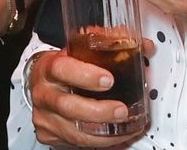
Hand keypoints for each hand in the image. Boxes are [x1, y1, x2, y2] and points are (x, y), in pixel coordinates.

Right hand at [28, 50, 145, 147]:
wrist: (42, 85)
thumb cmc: (63, 68)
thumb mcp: (78, 51)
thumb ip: (109, 46)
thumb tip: (144, 46)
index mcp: (49, 68)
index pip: (62, 69)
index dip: (85, 75)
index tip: (108, 80)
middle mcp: (44, 93)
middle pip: (67, 106)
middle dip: (99, 111)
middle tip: (122, 110)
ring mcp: (45, 117)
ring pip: (73, 131)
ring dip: (103, 133)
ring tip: (125, 126)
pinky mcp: (50, 135)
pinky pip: (76, 143)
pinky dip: (100, 142)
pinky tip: (116, 137)